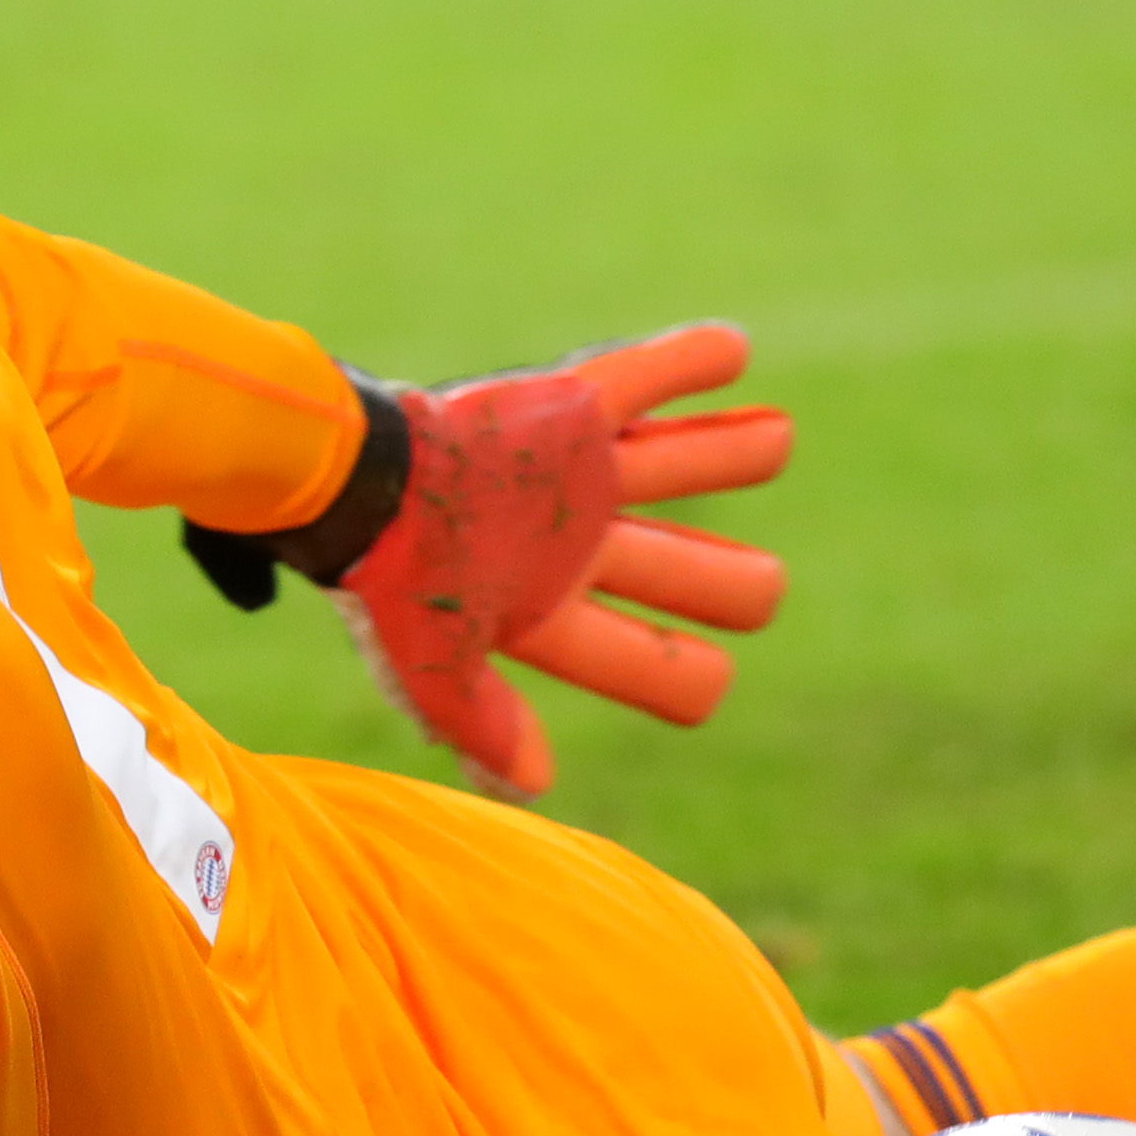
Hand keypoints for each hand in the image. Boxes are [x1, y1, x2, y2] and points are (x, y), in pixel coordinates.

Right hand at [192, 323, 786, 796]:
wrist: (356, 484)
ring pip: (684, 465)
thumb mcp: (430, 667)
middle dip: (731, 583)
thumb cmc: (390, 578)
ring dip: (736, 453)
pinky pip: (649, 379)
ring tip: (778, 441)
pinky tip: (736, 351)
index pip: (645, 662)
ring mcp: (578, 475)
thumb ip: (479, 722)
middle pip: (685, 573)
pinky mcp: (569, 407)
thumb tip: (534, 784)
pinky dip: (695, 362)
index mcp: (548, 613)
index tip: (713, 678)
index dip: (687, 679)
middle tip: (762, 588)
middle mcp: (575, 545)